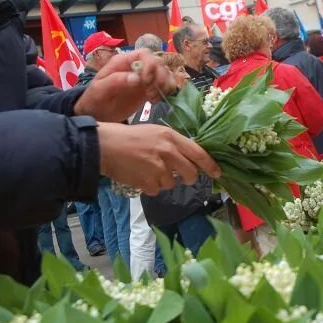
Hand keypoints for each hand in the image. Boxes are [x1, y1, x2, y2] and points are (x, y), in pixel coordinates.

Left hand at [74, 50, 176, 121]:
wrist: (97, 114)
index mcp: (123, 62)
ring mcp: (144, 78)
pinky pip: (164, 85)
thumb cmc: (95, 99)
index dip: (150, 64)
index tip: (146, 81)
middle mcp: (136, 67)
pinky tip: (154, 101)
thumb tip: (136, 78)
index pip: (144, 54)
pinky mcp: (149, 89)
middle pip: (158, 62)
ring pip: (164, 73)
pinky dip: (165, 92)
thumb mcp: (100, 89)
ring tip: (152, 98)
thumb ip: (116, 80)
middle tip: (150, 93)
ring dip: (164, 85)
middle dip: (160, 76)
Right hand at [97, 123, 220, 195]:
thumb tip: (191, 159)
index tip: (218, 173)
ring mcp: (158, 168)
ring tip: (148, 169)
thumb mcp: (156, 132)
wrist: (104, 146)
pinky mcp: (148, 182)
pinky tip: (140, 176)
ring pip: (172, 184)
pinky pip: (157, 190)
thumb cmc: (130, 137)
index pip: (199, 153)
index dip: (210, 166)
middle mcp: (168, 152)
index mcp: (171, 137)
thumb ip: (174, 144)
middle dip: (188, 178)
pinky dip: (150, 187)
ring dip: (164, 181)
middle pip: (190, 174)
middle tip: (182, 177)